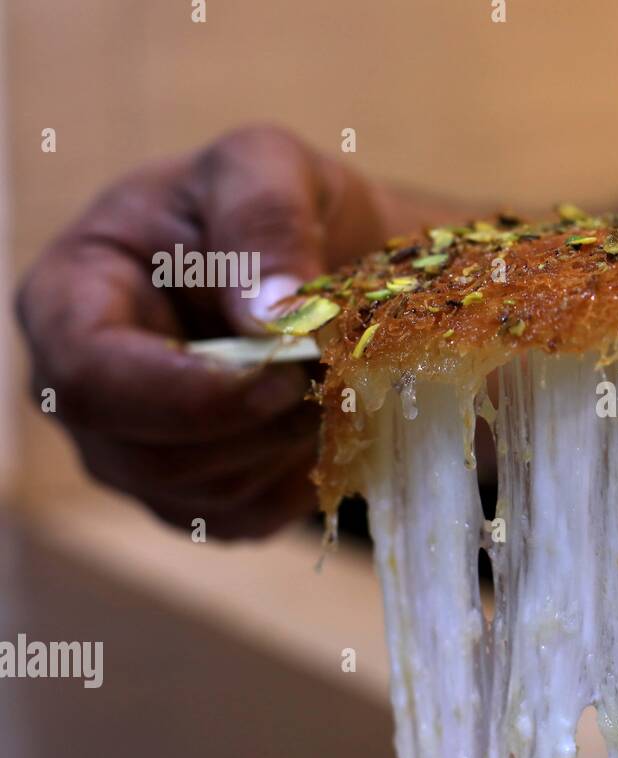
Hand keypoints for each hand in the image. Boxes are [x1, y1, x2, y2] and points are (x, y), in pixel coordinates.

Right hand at [15, 125, 389, 537]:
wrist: (322, 257)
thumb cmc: (274, 204)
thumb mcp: (269, 165)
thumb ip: (264, 219)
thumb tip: (271, 319)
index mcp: (69, 298)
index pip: (88, 376)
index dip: (184, 392)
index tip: (279, 372)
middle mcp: (83, 391)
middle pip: (149, 453)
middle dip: (256, 421)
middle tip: (331, 370)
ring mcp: (133, 453)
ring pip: (206, 490)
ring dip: (287, 442)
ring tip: (330, 378)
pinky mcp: (193, 497)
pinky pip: (245, 516)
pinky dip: (298, 473)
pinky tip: (319, 416)